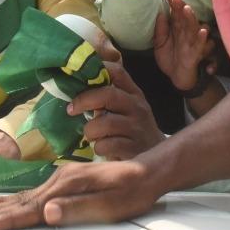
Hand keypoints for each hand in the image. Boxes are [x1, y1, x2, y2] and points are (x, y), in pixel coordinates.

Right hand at [0, 158, 159, 229]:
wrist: (149, 170)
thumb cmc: (133, 192)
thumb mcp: (110, 204)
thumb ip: (77, 208)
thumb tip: (47, 213)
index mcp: (66, 187)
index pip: (30, 209)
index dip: (4, 221)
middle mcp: (59, 180)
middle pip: (20, 202)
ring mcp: (61, 179)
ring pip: (23, 197)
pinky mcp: (66, 181)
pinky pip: (33, 193)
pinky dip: (15, 199)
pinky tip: (5, 201)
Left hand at [68, 36, 162, 158]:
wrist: (158, 159)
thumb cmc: (133, 131)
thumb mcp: (127, 110)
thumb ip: (108, 98)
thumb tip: (74, 88)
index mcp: (134, 94)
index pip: (118, 72)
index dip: (97, 70)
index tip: (78, 77)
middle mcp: (137, 107)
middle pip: (108, 94)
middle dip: (84, 100)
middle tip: (71, 109)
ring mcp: (136, 128)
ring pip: (104, 122)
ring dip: (90, 130)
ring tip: (91, 135)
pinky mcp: (133, 148)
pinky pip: (106, 145)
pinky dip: (98, 147)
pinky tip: (102, 148)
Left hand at [153, 0, 212, 91]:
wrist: (177, 78)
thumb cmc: (171, 59)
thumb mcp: (160, 44)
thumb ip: (160, 30)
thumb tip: (160, 13)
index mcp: (177, 28)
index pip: (175, 11)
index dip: (172, 1)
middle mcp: (186, 32)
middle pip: (184, 16)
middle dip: (180, 5)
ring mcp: (192, 42)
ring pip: (194, 27)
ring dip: (191, 18)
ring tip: (186, 9)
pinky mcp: (196, 54)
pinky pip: (200, 45)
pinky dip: (202, 39)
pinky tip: (202, 31)